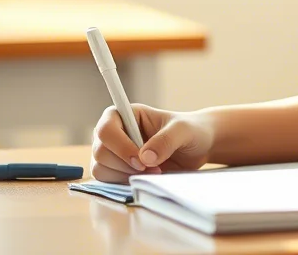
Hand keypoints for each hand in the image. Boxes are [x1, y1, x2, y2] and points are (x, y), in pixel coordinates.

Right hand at [90, 104, 214, 182]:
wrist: (197, 147)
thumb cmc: (189, 130)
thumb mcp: (183, 131)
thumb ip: (165, 140)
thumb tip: (144, 158)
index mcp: (125, 114)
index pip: (106, 129)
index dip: (120, 146)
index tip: (141, 160)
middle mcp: (114, 132)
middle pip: (100, 151)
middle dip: (125, 165)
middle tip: (153, 168)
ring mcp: (113, 152)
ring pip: (100, 168)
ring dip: (124, 176)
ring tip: (152, 172)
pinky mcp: (116, 170)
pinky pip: (107, 181)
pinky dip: (123, 184)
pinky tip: (144, 179)